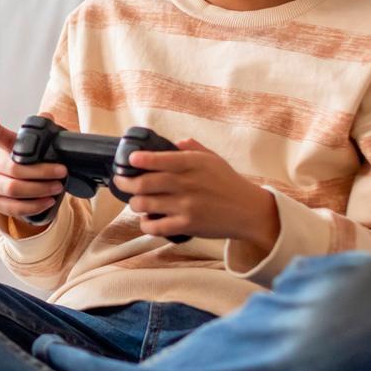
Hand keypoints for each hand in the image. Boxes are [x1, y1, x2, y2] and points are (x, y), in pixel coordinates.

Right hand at [0, 114, 67, 223]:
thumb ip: (44, 131)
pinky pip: (13, 207)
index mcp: (4, 146)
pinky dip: (33, 206)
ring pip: (13, 189)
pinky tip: (47, 201)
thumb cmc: (32, 163)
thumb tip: (47, 116)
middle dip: (42, 172)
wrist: (25, 188)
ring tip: (58, 188)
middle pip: (15, 168)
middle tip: (62, 173)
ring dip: (39, 190)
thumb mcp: (40, 148)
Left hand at [112, 138, 278, 244]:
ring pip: (145, 205)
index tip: (130, 160)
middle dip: (126, 183)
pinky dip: (145, 224)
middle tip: (121, 181)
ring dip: (134, 203)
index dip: (140, 160)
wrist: (249, 211)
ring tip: (135, 201)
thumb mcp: (213, 159)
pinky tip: (146, 220)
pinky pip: (156, 227)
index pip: (160, 159)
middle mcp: (187, 184)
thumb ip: (192, 148)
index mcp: (193, 164)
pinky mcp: (186, 225)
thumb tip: (174, 143)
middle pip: (145, 183)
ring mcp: (186, 206)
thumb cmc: (229, 183)